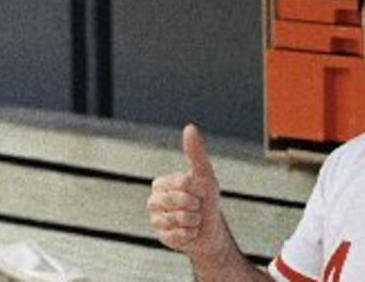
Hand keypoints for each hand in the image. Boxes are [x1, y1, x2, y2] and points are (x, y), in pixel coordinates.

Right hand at [148, 124, 228, 259]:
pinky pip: (178, 236)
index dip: (197, 188)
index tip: (200, 191)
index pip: (182, 183)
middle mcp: (154, 201)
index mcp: (161, 184)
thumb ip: (195, 152)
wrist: (210, 228)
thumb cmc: (206, 199)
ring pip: (177, 220)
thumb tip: (190, 127)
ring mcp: (156, 220)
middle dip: (195, 205)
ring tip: (193, 219)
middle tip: (196, 207)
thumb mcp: (204, 174)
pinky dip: (190, 235)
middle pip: (178, 201)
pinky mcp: (161, 238)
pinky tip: (190, 232)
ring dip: (194, 221)